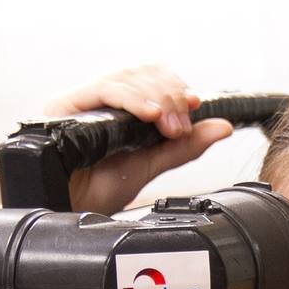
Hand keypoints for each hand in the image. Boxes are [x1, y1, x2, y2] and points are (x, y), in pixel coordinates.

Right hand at [45, 65, 233, 212]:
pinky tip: (149, 115)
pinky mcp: (66, 106)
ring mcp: (84, 101)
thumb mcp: (152, 165)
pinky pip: (103, 90)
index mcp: (120, 111)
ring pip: (126, 78)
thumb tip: (222, 127)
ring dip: (155, 97)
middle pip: (140, 74)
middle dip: (169, 94)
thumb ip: (184, 146)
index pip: (151, 79)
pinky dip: (131, 99)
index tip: (194, 103)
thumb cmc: (98, 193)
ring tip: (168, 123)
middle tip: (180, 123)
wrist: (68, 213)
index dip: (174, 86)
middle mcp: (101, 101)